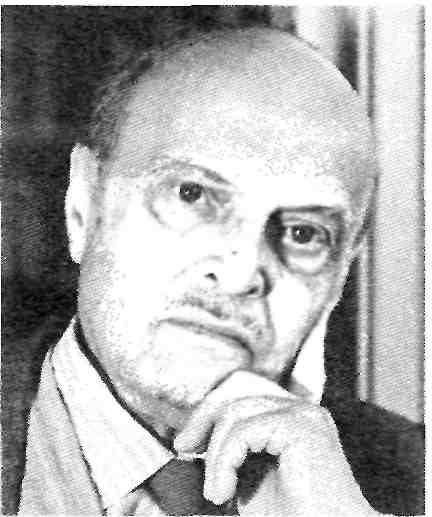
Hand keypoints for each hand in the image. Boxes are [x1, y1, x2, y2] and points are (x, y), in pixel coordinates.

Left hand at [174, 371, 377, 515]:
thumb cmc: (294, 516)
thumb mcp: (251, 478)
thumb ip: (231, 454)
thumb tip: (189, 441)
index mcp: (292, 416)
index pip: (243, 391)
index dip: (210, 410)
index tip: (187, 441)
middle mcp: (300, 409)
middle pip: (238, 389)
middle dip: (204, 417)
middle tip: (184, 448)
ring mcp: (302, 415)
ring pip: (235, 412)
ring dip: (215, 454)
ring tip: (215, 492)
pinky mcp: (299, 428)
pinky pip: (242, 433)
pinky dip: (223, 462)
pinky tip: (223, 491)